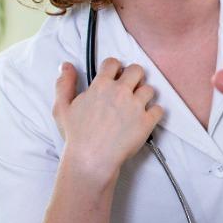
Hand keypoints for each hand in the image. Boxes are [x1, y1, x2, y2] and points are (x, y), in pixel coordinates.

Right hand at [53, 59, 162, 183]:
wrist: (92, 159)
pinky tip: (144, 117)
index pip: (113, 63)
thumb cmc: (77, 136)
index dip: (114, 67)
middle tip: (129, 88)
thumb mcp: (62, 107)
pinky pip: (159, 109)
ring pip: (150, 89)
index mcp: (101, 86)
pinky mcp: (147, 121)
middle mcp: (121, 92)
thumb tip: (66, 65)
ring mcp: (136, 106)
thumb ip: (64, 83)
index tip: (114, 75)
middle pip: (137, 70)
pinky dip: (154, 112)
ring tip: (135, 105)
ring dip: (144, 95)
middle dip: (134, 76)